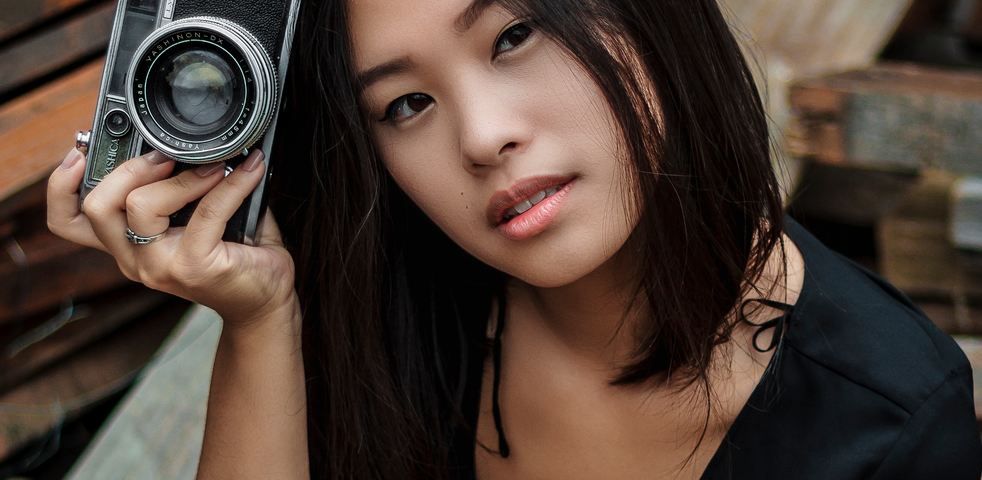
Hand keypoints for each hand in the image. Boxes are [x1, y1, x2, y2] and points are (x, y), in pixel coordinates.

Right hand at [47, 147, 298, 331]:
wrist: (265, 300)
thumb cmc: (235, 255)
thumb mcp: (196, 217)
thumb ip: (180, 186)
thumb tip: (193, 140)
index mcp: (127, 245)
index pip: (70, 222)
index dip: (61, 186)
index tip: (77, 152)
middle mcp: (135, 259)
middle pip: (99, 205)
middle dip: (132, 168)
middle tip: (169, 155)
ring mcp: (160, 267)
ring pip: (141, 205)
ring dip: (181, 176)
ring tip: (216, 166)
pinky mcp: (195, 267)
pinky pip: (207, 211)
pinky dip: (232, 184)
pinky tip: (250, 170)